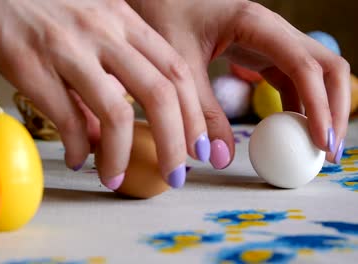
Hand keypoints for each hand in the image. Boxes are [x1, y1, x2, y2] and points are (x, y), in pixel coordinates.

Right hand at [0, 0, 210, 188]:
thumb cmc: (37, 3)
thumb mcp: (87, 24)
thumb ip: (106, 74)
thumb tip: (102, 135)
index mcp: (122, 19)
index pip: (176, 70)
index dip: (194, 114)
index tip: (197, 147)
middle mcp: (103, 30)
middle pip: (160, 93)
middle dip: (175, 143)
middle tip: (176, 175)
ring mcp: (68, 47)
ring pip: (116, 111)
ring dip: (122, 155)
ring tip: (116, 179)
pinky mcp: (30, 64)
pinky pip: (65, 118)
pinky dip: (77, 147)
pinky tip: (78, 159)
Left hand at [127, 0, 349, 164]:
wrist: (160, 2)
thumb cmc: (165, 22)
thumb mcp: (180, 69)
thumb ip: (200, 112)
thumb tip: (221, 157)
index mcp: (255, 24)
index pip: (303, 66)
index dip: (319, 107)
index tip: (322, 143)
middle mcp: (272, 30)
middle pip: (327, 67)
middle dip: (333, 108)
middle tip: (328, 152)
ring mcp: (271, 42)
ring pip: (315, 74)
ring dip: (321, 110)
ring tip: (315, 149)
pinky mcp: (263, 54)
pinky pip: (293, 81)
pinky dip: (299, 106)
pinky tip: (290, 132)